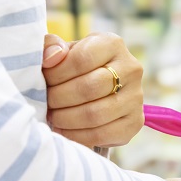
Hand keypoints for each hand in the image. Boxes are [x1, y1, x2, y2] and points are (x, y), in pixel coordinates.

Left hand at [42, 33, 144, 147]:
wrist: (96, 92)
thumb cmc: (73, 68)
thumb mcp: (61, 51)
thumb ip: (50, 46)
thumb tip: (53, 57)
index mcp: (112, 44)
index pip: (83, 59)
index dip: (57, 73)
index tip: (44, 81)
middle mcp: (131, 68)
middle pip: (90, 88)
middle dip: (60, 98)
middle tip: (46, 103)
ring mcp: (136, 97)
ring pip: (96, 114)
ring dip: (67, 119)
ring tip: (53, 117)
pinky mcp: (136, 122)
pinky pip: (103, 134)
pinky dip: (78, 136)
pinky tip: (65, 131)